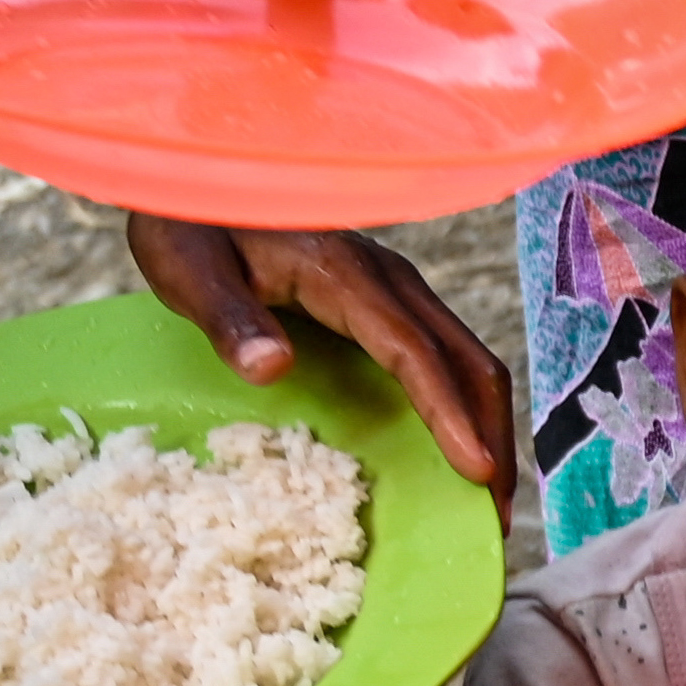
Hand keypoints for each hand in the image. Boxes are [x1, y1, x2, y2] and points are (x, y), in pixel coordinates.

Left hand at [130, 215, 517, 500]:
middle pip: (467, 360)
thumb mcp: (189, 269)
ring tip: (489, 496)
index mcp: (345, 274)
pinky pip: (445, 355)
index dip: (449, 414)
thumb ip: (230, 319)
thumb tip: (271, 368)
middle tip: (496, 514)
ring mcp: (396, 288)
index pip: (415, 352)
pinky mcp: (389, 300)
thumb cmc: (188, 221)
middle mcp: (388, 278)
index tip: (477, 472)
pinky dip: (464, 405)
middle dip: (492, 436)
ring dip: (486, 425)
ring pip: (467, 358)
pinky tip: (457, 444)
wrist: (198, 170)